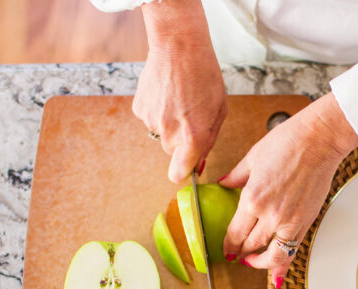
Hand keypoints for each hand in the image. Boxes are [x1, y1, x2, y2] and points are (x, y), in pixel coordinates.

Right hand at [133, 0, 226, 181]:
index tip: (188, 165)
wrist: (179, 47)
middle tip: (190, 115)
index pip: (178, 174)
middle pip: (173, 152)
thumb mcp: (218, 111)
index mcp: (192, 136)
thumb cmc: (205, 76)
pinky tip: (167, 94)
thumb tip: (198, 165)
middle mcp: (169, 133)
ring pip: (161, 134)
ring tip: (179, 99)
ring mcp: (151, 121)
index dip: (183, 171)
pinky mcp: (139, 109)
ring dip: (170, 123)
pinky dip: (157, 111)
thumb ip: (208, 141)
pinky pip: (150, 120)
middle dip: (182, 141)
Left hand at [219, 93, 357, 288]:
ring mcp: (291, 221)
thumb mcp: (253, 157)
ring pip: (273, 255)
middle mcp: (271, 215)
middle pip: (251, 246)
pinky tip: (277, 271)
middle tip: (236, 255)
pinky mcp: (307, 221)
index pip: (235, 233)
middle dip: (241, 253)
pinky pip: (293, 250)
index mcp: (253, 199)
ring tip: (253, 262)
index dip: (228, 245)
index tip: (226, 248)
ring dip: (261, 263)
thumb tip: (224, 185)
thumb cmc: (289, 141)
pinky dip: (284, 263)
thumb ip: (236, 176)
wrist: (320, 140)